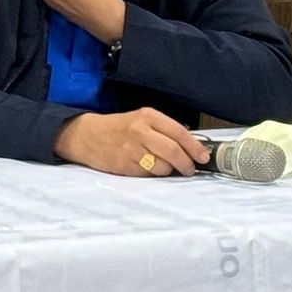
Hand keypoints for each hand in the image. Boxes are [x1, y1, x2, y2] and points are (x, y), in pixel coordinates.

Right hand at [54, 108, 204, 176]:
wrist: (87, 135)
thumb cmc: (118, 128)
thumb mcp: (141, 120)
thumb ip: (163, 130)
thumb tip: (190, 147)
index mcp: (148, 116)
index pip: (179, 132)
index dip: (194, 147)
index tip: (203, 157)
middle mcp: (140, 131)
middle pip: (173, 151)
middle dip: (186, 164)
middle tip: (190, 168)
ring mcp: (131, 149)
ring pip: (162, 166)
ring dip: (169, 170)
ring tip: (165, 167)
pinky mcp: (124, 165)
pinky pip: (148, 174)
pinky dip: (153, 174)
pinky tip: (147, 168)